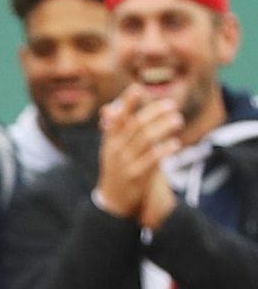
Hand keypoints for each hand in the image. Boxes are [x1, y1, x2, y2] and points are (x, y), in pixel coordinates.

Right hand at [94, 86, 179, 218]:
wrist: (113, 200)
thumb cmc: (117, 168)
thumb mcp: (111, 148)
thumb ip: (115, 129)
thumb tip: (111, 107)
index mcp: (110, 140)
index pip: (117, 117)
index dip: (126, 103)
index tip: (137, 88)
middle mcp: (116, 149)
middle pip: (135, 126)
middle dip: (153, 113)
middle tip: (172, 105)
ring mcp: (125, 163)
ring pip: (145, 140)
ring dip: (162, 127)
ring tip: (178, 119)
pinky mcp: (136, 177)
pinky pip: (151, 161)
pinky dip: (163, 150)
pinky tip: (175, 144)